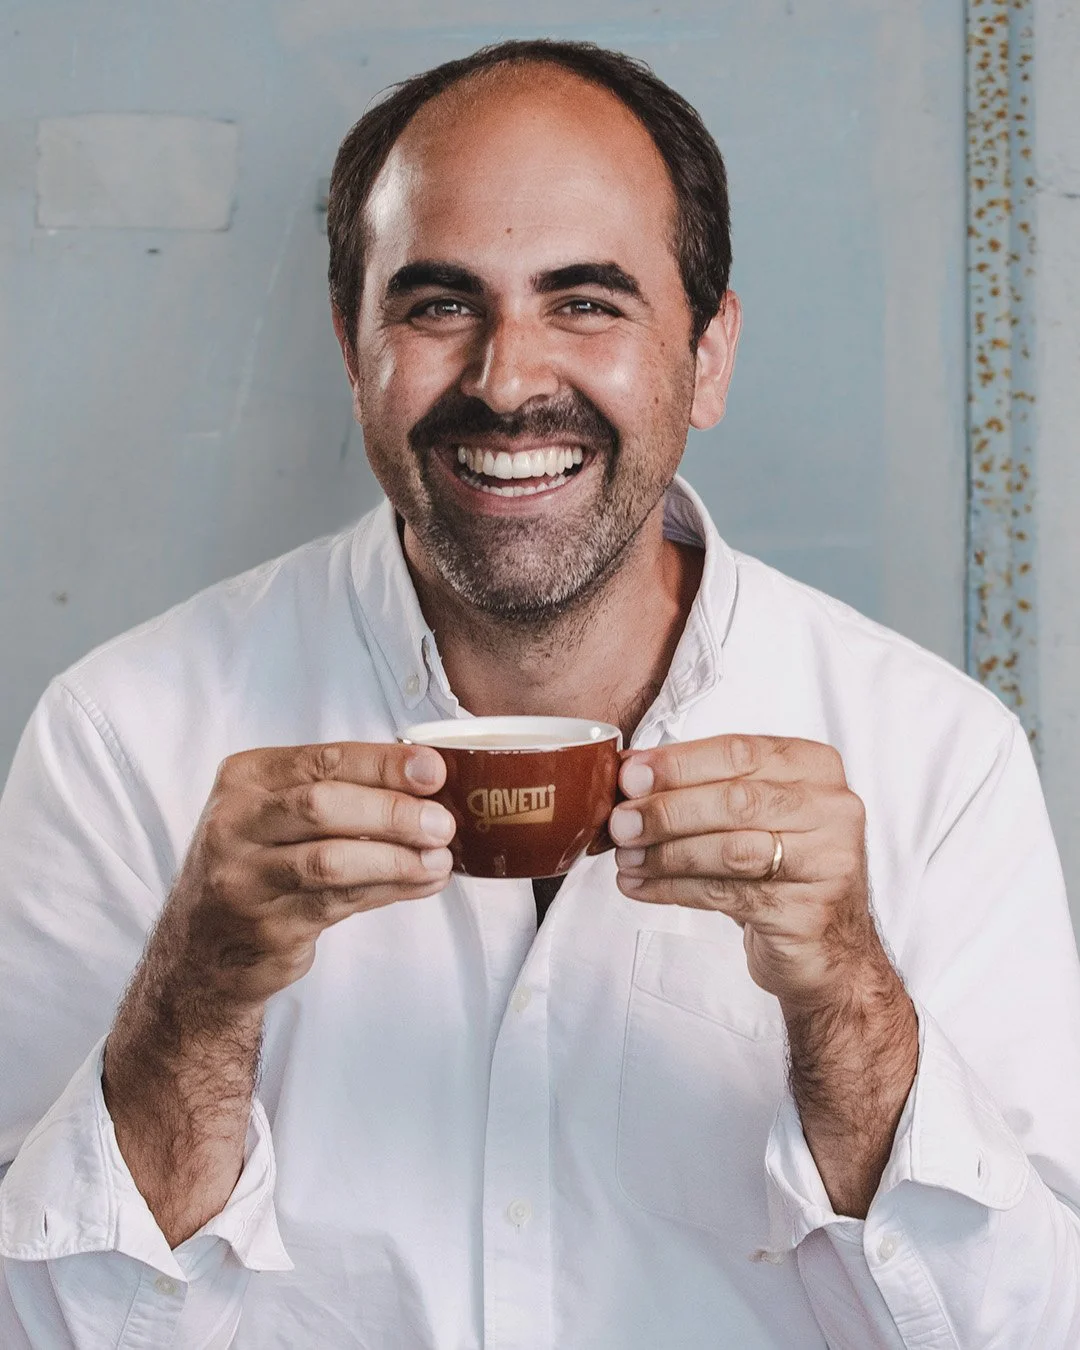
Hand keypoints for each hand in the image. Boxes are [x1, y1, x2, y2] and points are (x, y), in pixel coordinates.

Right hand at [158, 741, 455, 1010]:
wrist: (203, 948)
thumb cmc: (259, 863)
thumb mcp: (278, 812)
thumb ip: (340, 792)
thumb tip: (428, 784)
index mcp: (244, 778)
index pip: (321, 759)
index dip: (382, 764)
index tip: (433, 771)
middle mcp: (234, 823)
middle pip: (322, 806)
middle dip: (392, 812)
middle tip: (442, 823)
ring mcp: (244, 879)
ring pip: (331, 861)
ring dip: (396, 858)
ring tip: (439, 859)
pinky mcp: (265, 927)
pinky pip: (339, 903)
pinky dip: (389, 890)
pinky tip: (421, 883)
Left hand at [608, 734, 881, 1010]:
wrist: (829, 948)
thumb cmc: (778, 867)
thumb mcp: (750, 815)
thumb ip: (700, 785)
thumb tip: (630, 771)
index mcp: (815, 766)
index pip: (740, 752)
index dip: (678, 763)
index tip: (629, 776)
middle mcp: (833, 808)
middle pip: (736, 800)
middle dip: (667, 810)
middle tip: (619, 822)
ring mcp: (828, 861)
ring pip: (731, 850)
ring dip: (666, 853)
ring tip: (625, 857)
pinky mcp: (809, 912)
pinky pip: (728, 894)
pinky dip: (674, 889)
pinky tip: (640, 886)